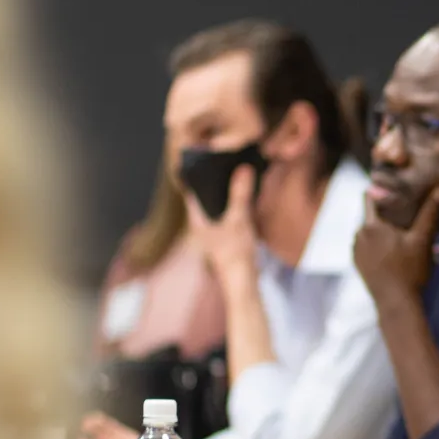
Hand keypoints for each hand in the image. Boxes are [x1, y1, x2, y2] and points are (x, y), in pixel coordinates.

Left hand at [184, 165, 258, 283]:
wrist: (242, 281)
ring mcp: (214, 230)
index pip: (192, 189)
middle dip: (215, 179)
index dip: (197, 173)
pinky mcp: (226, 236)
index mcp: (197, 218)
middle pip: (205, 195)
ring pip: (217, 205)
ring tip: (238, 173)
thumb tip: (243, 169)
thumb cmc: (234, 253)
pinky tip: (246, 195)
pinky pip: (227, 213)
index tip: (206, 157)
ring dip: (226, 191)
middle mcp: (202, 223)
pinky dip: (234, 202)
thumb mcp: (238, 220)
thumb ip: (240, 194)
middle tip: (227, 160)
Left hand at [354, 186, 438, 304]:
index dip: (382, 191)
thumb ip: (429, 213)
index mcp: (370, 225)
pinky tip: (393, 251)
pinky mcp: (358, 264)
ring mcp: (355, 251)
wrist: (396, 304)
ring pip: (369, 231)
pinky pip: (366, 245)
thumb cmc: (411, 271)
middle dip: (386, 213)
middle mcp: (358, 235)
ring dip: (382, 230)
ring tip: (401, 234)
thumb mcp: (423, 240)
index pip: (370, 198)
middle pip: (371, 215)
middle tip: (405, 214)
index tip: (395, 190)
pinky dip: (377, 244)